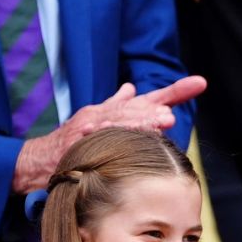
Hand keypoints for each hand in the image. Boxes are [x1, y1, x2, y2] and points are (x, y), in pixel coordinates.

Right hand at [10, 76, 207, 193]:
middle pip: (135, 109)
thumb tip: (132, 89)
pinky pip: (96, 137)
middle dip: (153, 111)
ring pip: (117, 122)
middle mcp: (104, 114)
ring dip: (137, 122)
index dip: (176, 90)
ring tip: (158, 124)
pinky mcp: (76, 140)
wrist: (40, 159)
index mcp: (116, 111)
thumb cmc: (74, 141)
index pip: (151, 99)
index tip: (201, 83)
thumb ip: (118, 106)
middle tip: (170, 117)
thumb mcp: (97, 121)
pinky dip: (108, 134)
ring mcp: (89, 126)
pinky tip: (122, 134)